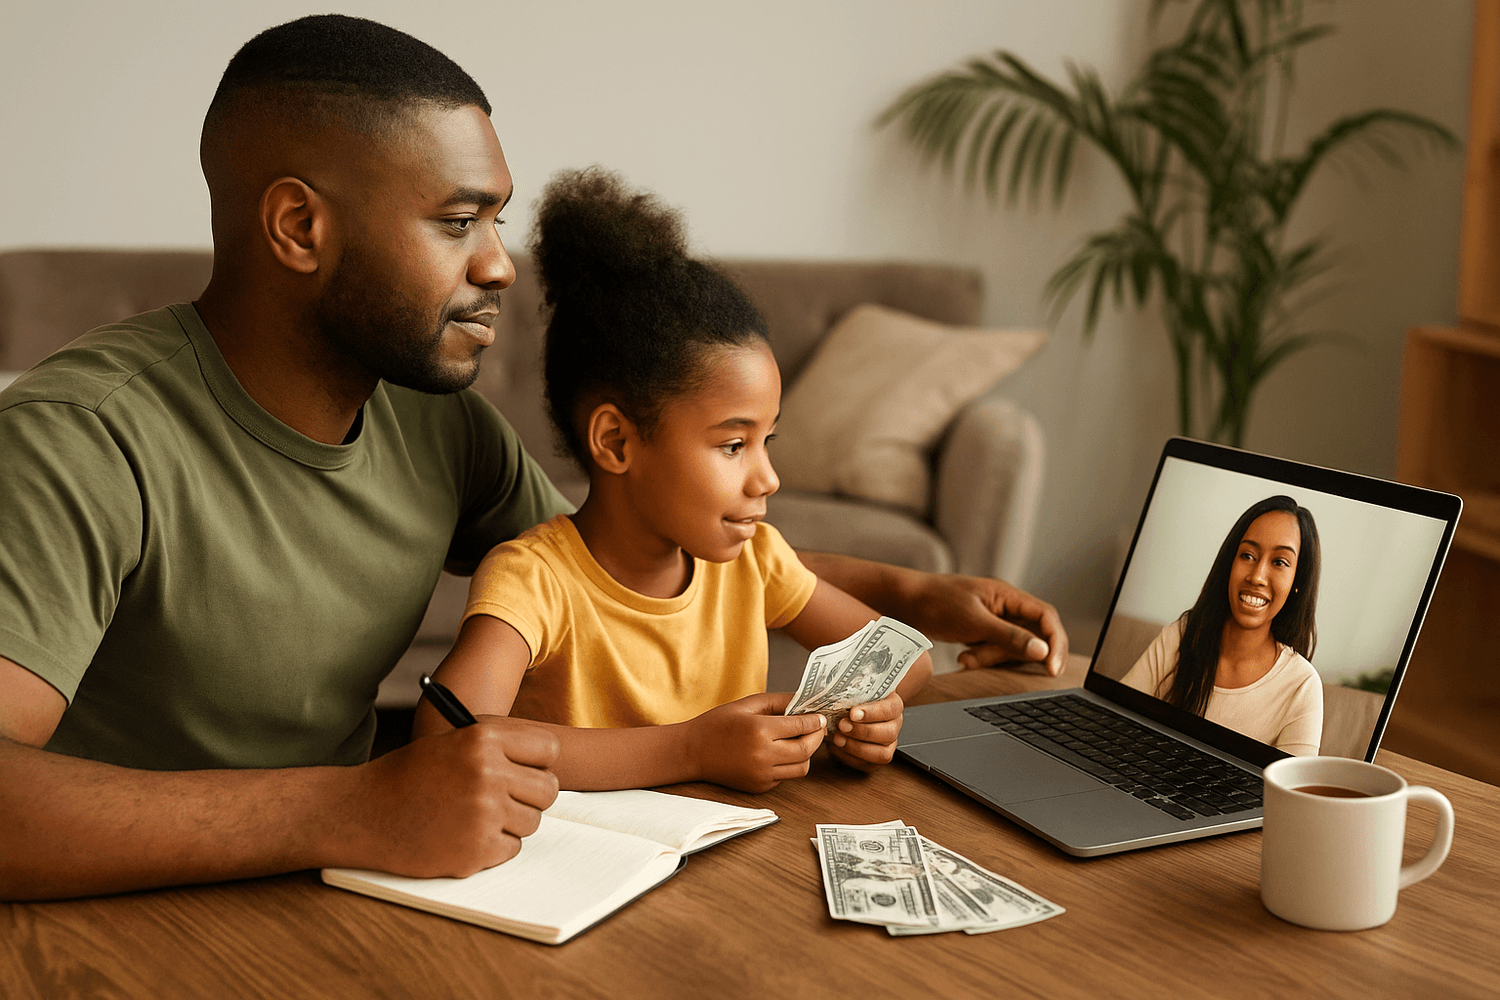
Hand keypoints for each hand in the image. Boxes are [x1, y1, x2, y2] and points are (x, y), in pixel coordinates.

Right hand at [340, 717, 560, 877]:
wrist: (362, 813)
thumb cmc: (408, 776)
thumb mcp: (452, 742)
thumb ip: (499, 746)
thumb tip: (546, 760)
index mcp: (483, 739)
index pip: (549, 750)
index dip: (539, 763)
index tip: (528, 771)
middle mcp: (487, 774)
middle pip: (548, 791)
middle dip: (530, 796)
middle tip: (506, 800)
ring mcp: (483, 815)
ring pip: (531, 822)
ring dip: (510, 823)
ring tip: (474, 817)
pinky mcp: (475, 851)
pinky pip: (510, 849)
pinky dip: (492, 847)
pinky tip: (462, 836)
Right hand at [688, 692, 826, 792]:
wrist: (691, 752)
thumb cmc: (718, 724)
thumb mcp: (747, 704)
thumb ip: (778, 701)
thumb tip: (804, 700)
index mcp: (760, 730)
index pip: (801, 726)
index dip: (815, 721)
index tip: (820, 716)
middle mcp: (763, 755)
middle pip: (806, 750)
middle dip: (817, 738)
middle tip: (818, 729)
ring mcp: (761, 775)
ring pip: (801, 768)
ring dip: (806, 754)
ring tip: (800, 741)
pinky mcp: (759, 787)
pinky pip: (785, 777)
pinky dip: (788, 765)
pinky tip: (779, 753)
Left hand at [829, 692, 902, 772]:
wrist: (850, 711)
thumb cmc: (853, 699)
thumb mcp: (855, 689)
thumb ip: (852, 690)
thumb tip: (837, 690)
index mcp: (893, 706)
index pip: (890, 709)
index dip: (872, 713)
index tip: (853, 713)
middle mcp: (894, 726)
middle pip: (888, 733)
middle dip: (862, 731)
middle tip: (842, 726)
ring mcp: (888, 745)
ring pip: (882, 754)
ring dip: (856, 747)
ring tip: (837, 738)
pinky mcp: (876, 761)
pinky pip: (867, 765)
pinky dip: (849, 758)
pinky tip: (836, 747)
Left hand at [912, 573, 1068, 675]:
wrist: (902, 603)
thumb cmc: (936, 603)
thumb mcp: (974, 622)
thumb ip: (1009, 637)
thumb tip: (1043, 651)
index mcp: (1009, 595)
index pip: (1047, 617)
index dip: (1056, 643)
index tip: (1052, 668)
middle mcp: (1006, 607)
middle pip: (1032, 636)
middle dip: (1012, 655)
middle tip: (985, 660)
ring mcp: (994, 620)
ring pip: (1012, 648)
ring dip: (991, 658)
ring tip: (966, 658)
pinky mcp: (982, 633)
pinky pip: (994, 652)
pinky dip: (981, 658)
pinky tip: (963, 658)